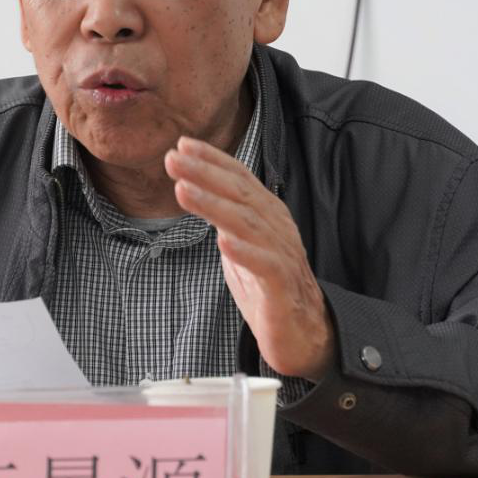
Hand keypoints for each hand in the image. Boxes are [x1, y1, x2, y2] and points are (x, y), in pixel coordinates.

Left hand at [165, 136, 335, 380]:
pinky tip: (223, 242)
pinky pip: (265, 266)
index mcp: (268, 215)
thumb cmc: (269, 286)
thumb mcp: (242, 242)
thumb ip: (225, 216)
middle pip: (240, 194)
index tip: (182, 144)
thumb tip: (193, 186)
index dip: (213, 159)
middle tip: (172, 159)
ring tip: (183, 190)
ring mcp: (282, 256)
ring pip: (248, 224)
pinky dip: (244, 252)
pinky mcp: (282, 288)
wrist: (304, 334)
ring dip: (214, 205)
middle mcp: (277, 229)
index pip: (240, 178)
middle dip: (205, 173)